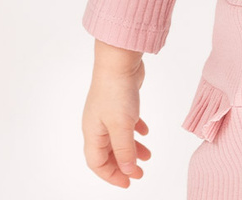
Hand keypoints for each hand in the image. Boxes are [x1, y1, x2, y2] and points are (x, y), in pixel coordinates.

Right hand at [82, 41, 151, 186]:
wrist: (119, 60)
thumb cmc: (116, 92)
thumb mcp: (122, 126)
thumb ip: (124, 150)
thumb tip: (127, 170)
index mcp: (93, 133)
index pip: (97, 163)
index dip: (111, 175)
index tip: (128, 182)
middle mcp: (98, 124)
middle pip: (108, 153)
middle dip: (123, 165)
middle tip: (139, 173)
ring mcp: (108, 112)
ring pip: (119, 137)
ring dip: (132, 149)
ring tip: (148, 156)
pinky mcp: (120, 101)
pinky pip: (126, 122)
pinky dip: (135, 130)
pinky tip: (145, 132)